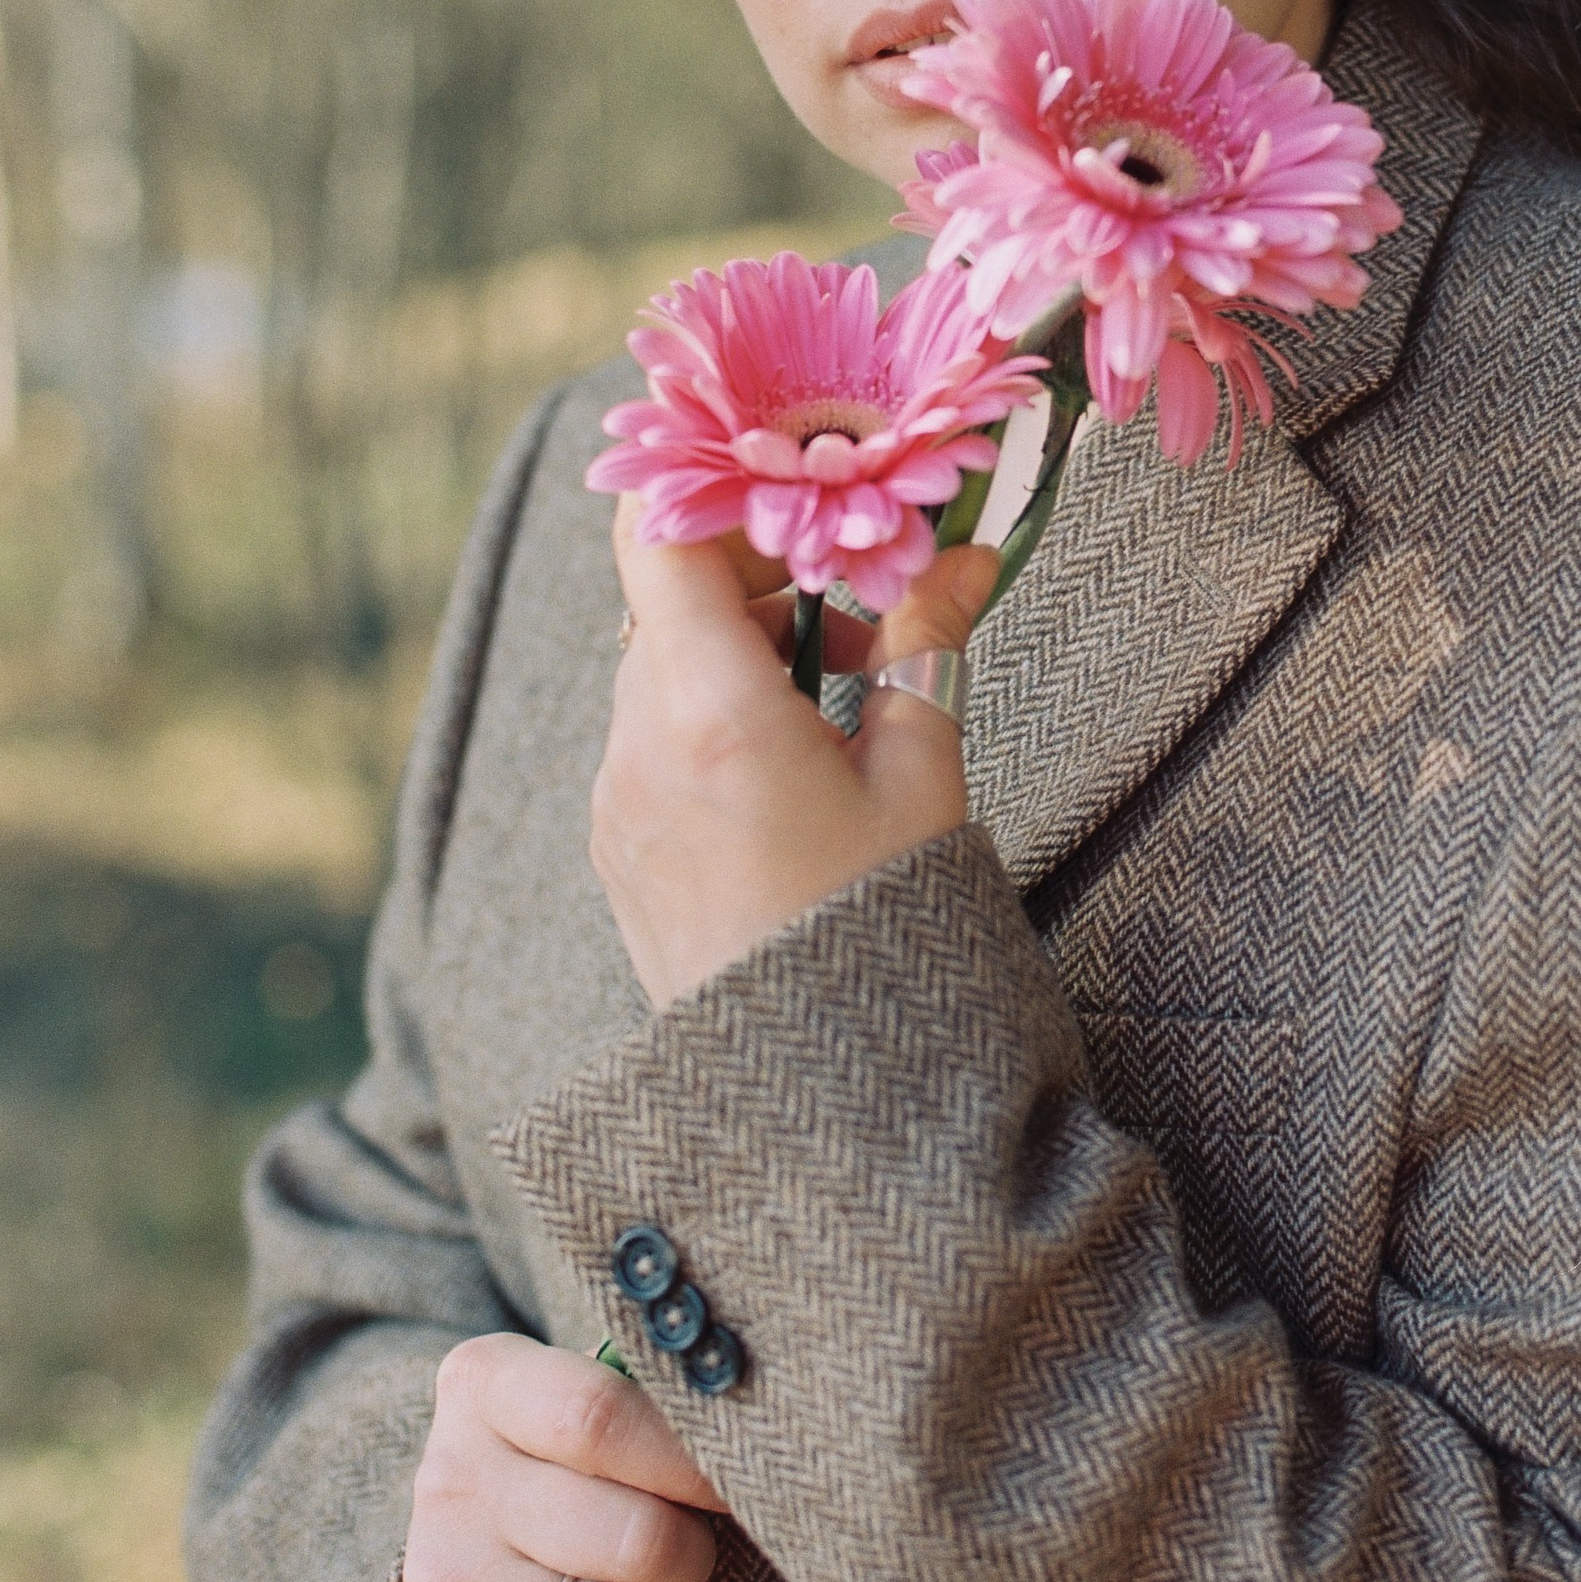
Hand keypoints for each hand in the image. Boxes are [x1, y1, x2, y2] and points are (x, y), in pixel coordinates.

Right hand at [403, 1332, 729, 1581]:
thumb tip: (752, 1441)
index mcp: (487, 1384)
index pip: (598, 1418)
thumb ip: (655, 1404)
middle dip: (691, 1556)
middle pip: (628, 1536)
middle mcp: (452, 1477)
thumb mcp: (594, 1396)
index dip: (687, 1463)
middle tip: (698, 1550)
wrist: (472, 1543)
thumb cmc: (570, 1457)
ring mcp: (444, 1578)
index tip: (728, 1488)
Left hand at [592, 504, 998, 1009]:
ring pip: (660, 664)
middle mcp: (638, 746)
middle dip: (760, 574)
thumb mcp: (923, 777)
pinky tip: (795, 765)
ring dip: (741, 647)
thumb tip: (962, 554)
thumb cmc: (882, 937)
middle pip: (667, 596)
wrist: (824, 1101)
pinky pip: (651, 737)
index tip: (790, 480)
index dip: (714, 483)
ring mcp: (618, 801)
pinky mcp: (619, 847)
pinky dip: (712, 714)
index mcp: (709, 711)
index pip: (656, 531)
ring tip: (840, 695)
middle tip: (856, 598)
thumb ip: (926, 644)